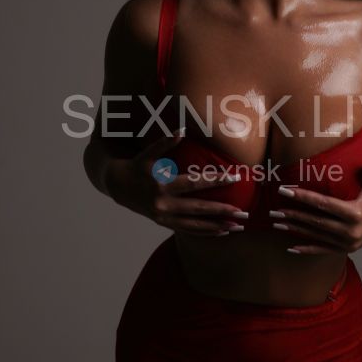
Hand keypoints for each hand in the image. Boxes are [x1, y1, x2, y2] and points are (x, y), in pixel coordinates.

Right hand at [105, 130, 248, 235]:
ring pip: (195, 224)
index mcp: (162, 185)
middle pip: (198, 208)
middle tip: (243, 212)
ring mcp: (164, 217)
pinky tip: (221, 232)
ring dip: (217, 226)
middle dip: (222, 211)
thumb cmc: (137, 166)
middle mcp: (164, 204)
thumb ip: (165, 142)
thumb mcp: (148, 153)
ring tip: (237, 227)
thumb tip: (182, 129)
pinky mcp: (163, 223)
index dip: (216, 180)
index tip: (235, 178)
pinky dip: (204, 232)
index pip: (195, 183)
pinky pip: (187, 230)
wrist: (118, 186)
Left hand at [271, 154, 361, 254]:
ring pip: (316, 235)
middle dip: (293, 215)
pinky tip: (291, 247)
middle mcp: (350, 230)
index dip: (302, 197)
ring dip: (295, 229)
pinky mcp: (346, 249)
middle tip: (274, 211)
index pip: (323, 204)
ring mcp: (347, 242)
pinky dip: (307, 249)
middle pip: (315, 221)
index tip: (285, 192)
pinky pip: (323, 250)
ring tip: (277, 224)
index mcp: (355, 213)